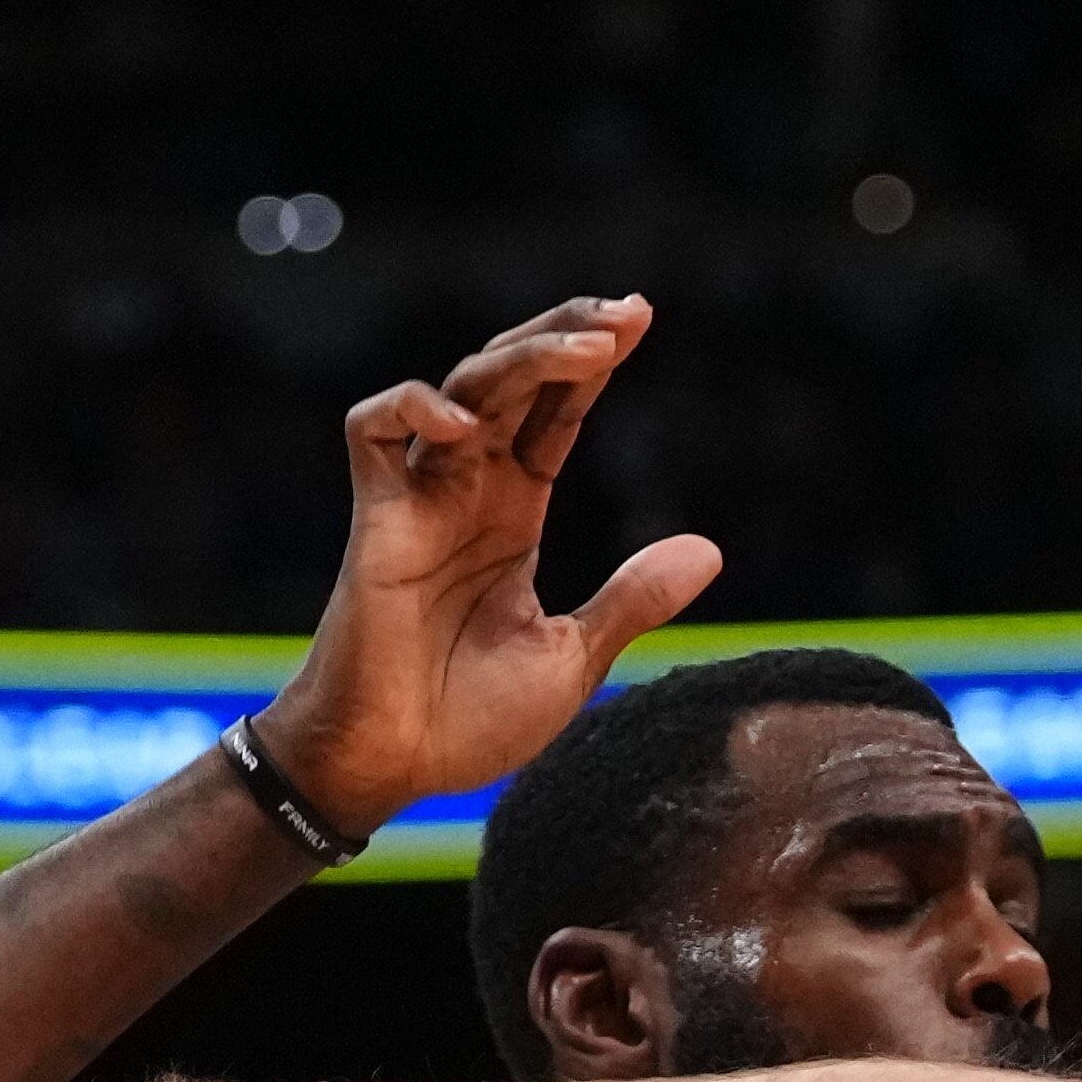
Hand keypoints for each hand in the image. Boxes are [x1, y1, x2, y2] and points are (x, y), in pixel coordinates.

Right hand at [251, 297, 726, 828]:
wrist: (394, 767)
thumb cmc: (469, 722)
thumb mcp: (572, 658)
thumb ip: (632, 599)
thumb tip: (709, 550)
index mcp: (513, 514)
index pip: (556, 415)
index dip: (591, 366)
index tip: (641, 320)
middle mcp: (467, 491)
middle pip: (512, 380)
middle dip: (565, 335)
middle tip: (625, 313)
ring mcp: (418, 500)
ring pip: (461, 390)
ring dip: (522, 360)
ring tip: (587, 350)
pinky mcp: (373, 522)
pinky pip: (372, 431)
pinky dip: (413, 409)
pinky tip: (468, 423)